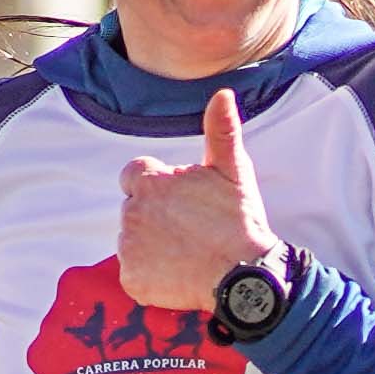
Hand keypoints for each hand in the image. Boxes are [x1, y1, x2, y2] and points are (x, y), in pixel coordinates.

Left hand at [117, 89, 277, 313]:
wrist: (244, 275)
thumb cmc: (240, 221)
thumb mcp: (234, 171)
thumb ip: (221, 131)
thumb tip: (223, 94)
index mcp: (150, 182)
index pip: (134, 175)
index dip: (156, 187)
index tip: (180, 202)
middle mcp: (132, 212)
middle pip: (135, 209)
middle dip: (155, 216)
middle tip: (190, 230)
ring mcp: (129, 248)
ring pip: (133, 241)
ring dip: (152, 246)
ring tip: (187, 252)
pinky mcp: (132, 279)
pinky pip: (134, 274)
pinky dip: (151, 276)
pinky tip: (178, 274)